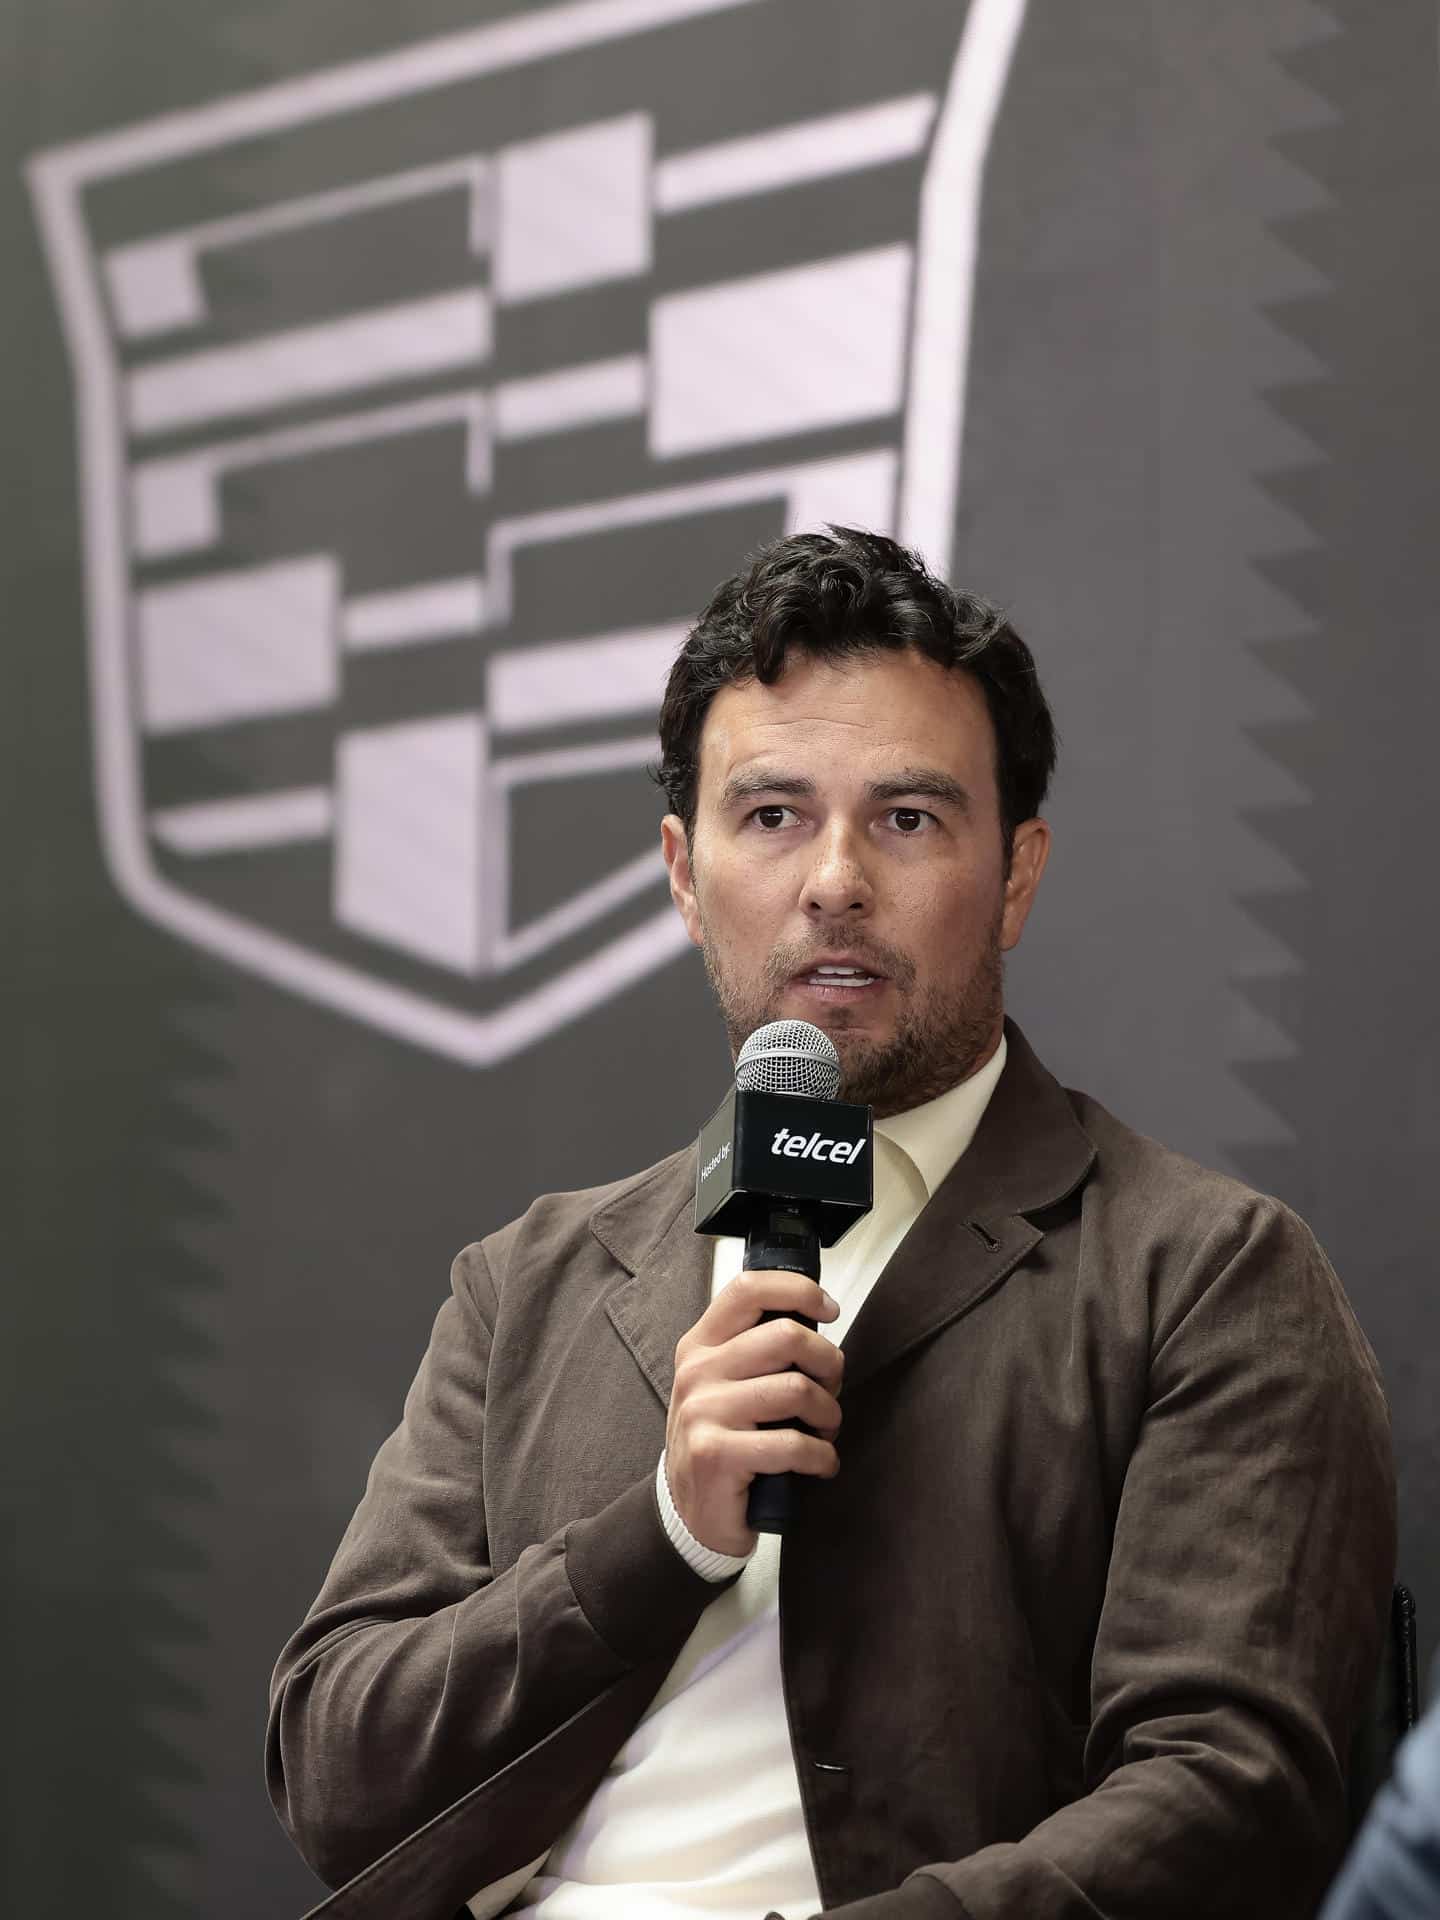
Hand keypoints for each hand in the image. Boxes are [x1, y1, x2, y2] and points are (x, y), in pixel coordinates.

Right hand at [665, 1269, 843, 1555]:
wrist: (690, 1513)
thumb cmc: (722, 1440)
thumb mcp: (725, 1384)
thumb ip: (757, 1348)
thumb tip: (817, 1321)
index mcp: (700, 1345)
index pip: (748, 1289)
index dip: (798, 1290)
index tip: (828, 1310)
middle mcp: (697, 1372)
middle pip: (786, 1336)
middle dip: (828, 1363)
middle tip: (832, 1388)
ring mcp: (703, 1413)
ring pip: (796, 1390)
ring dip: (828, 1414)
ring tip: (825, 1430)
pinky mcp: (716, 1456)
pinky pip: (792, 1444)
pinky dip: (821, 1456)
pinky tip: (821, 1464)